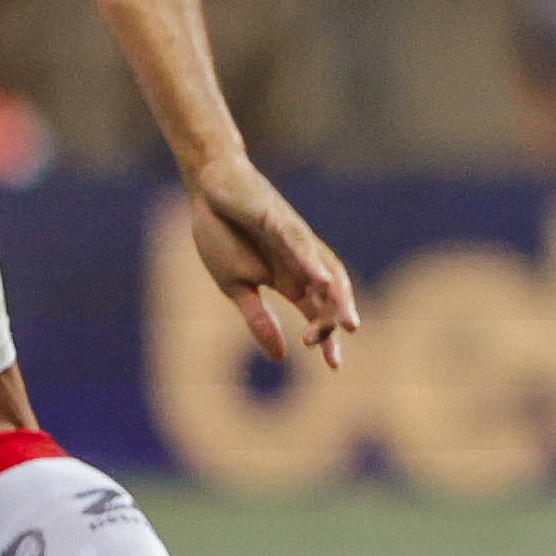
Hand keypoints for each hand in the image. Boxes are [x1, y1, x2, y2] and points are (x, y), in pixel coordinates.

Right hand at [187, 154, 359, 368]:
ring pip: (323, 268)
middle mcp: (299, 261)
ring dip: (336, 294)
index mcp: (290, 279)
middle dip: (335, 317)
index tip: (334, 366)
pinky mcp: (278, 217)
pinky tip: (320, 279)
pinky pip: (297, 241)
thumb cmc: (222, 236)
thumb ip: (259, 320)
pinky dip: (309, 260)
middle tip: (339, 338)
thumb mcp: (236, 287)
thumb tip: (280, 357)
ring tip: (347, 320)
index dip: (327, 336)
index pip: (317, 312)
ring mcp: (292, 238)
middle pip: (328, 293)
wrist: (209, 189)